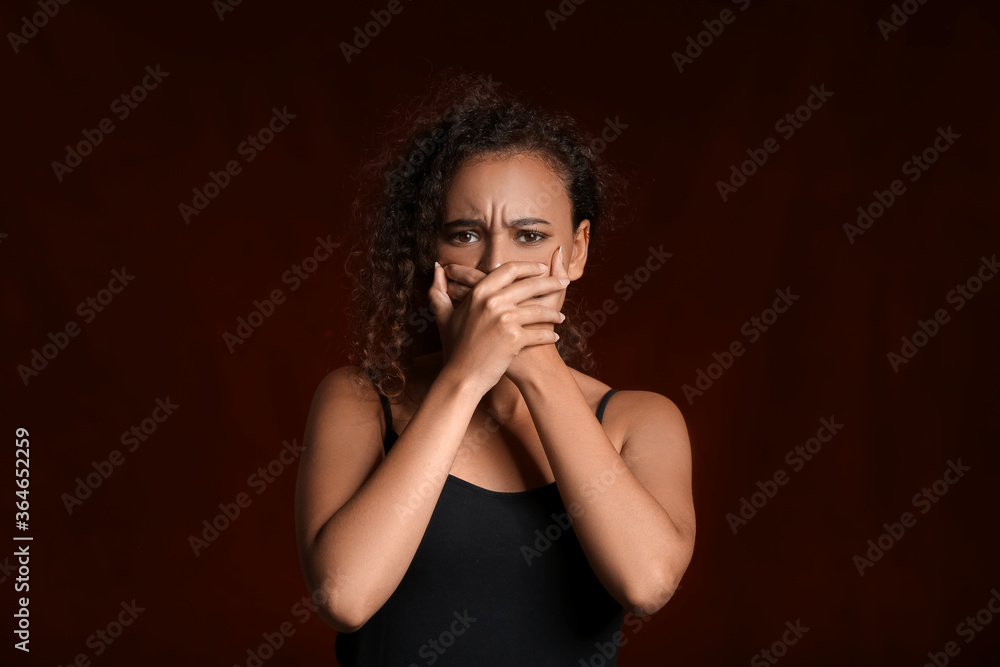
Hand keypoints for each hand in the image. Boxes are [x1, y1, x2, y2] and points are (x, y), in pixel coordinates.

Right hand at [427, 259, 567, 397]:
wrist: (462, 377)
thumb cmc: (454, 347)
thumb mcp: (444, 316)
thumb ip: (439, 291)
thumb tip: (436, 268)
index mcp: (479, 293)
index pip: (509, 269)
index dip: (529, 266)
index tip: (542, 268)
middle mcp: (493, 302)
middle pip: (530, 285)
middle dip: (551, 282)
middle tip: (564, 282)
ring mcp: (505, 320)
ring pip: (539, 309)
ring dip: (554, 313)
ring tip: (560, 316)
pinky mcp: (515, 338)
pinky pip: (540, 333)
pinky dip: (549, 335)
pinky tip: (554, 336)